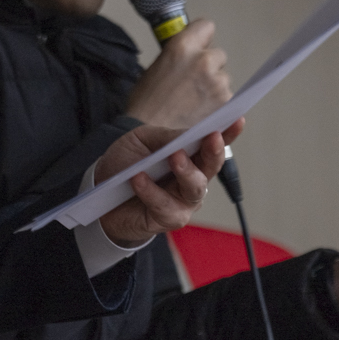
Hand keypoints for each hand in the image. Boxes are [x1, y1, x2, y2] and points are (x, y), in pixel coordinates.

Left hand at [98, 120, 243, 247]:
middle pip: (211, 166)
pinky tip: (138, 179)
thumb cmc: (126, 162)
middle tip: (211, 136)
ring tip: (174, 156)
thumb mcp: (142, 140)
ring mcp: (184, 202)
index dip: (229, 133)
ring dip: (186, 171)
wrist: (101, 191)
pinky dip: (151, 191)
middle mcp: (193, 179)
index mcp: (191, 156)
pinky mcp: (168, 219)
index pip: (214, 144)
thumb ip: (166, 137)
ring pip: (195, 188)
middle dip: (213, 151)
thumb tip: (188, 135)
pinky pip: (165, 206)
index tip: (238, 119)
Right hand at [126, 19, 230, 127]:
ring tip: (193, 102)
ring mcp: (218, 84)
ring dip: (214, 87)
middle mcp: (204, 61)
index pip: (206, 26)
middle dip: (208, 66)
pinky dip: (218, 105)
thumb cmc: (146, 104)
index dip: (200, 38)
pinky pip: (228, 99)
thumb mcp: (157, 66)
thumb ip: (180, 54)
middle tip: (191, 82)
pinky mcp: (227, 105)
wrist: (146, 136)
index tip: (196, 48)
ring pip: (224, 78)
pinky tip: (200, 113)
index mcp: (183, 46)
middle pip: (218, 54)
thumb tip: (193, 51)